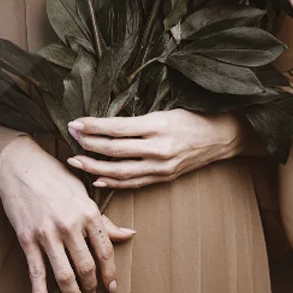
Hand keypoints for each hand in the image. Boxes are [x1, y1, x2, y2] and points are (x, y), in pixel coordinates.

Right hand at [0, 138, 135, 292]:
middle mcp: (70, 225)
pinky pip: (35, 272)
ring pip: (64, 275)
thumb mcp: (84, 193)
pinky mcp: (27, 239)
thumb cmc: (54, 176)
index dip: (110, 273)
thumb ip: (104, 219)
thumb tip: (128, 234)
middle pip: (86, 267)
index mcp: (88, 213)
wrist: (19, 165)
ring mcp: (47, 234)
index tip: (112, 286)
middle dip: (92, 286)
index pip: (105, 251)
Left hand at [65, 109, 260, 189]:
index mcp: (159, 125)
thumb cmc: (193, 118)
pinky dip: (113, 183)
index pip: (117, 128)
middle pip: (114, 150)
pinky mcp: (164, 177)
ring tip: (76, 162)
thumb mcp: (167, 110)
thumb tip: (106, 123)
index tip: (74, 123)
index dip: (93, 127)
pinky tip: (97, 180)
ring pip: (120, 172)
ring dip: (95, 168)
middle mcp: (159, 148)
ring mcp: (161, 166)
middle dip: (88, 145)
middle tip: (70, 139)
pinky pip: (134, 183)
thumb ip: (139, 119)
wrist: (222, 137)